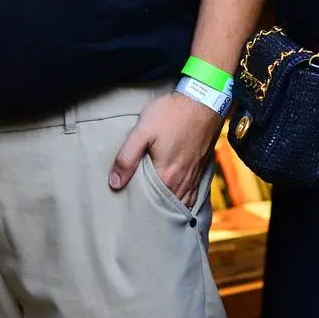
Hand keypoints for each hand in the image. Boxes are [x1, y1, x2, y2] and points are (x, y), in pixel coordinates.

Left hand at [108, 91, 222, 205]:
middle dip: (154, 212)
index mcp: (166, 175)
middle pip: (166, 206)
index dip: (138, 208)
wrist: (204, 101)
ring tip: (155, 213)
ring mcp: (194, 176)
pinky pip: (193, 195)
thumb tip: (114, 183)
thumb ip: (127, 158)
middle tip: (139, 216)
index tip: (127, 210)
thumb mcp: (143, 131)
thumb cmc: (171, 113)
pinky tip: (176, 202)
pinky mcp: (201, 169)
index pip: (149, 203)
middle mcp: (182, 181)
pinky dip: (184, 202)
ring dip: (169, 209)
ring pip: (181, 203)